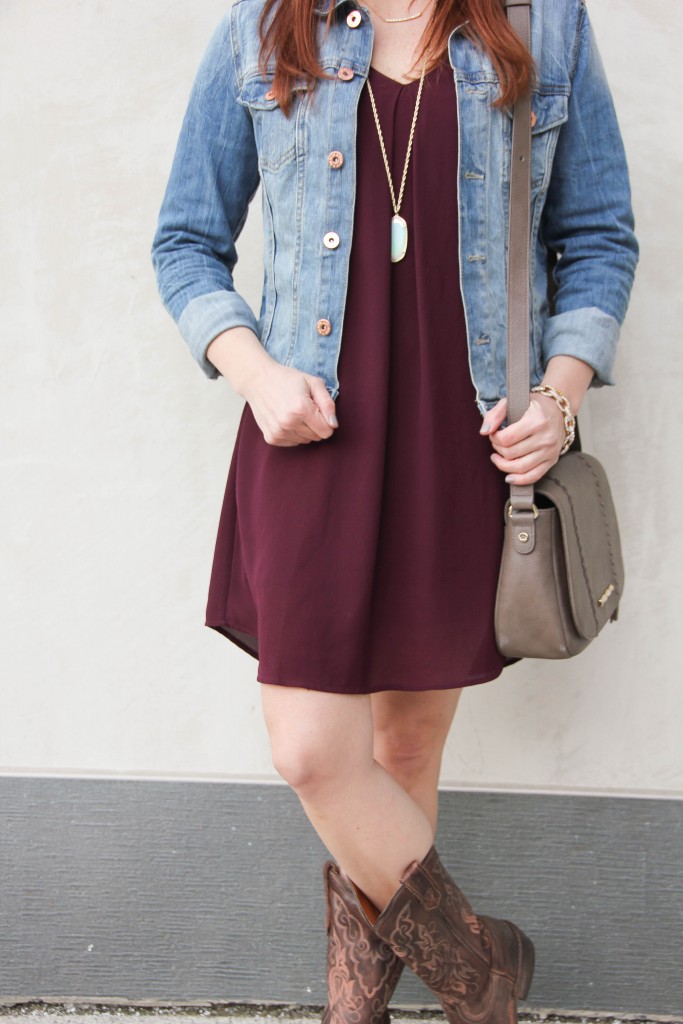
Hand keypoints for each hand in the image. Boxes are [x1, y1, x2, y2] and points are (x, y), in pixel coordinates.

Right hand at [206, 327, 337, 446]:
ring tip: (293, 412)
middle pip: (316, 437)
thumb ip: (328, 404)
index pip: (327, 431)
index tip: (317, 409)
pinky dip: (292, 433)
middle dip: (315, 425)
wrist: (257, 380)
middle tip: (304, 408)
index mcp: (301, 409)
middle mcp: (288, 423)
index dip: (326, 420)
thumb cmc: (287, 379)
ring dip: (303, 429)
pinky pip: (293, 443)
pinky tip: (285, 418)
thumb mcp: (313, 383)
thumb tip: (333, 425)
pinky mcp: (271, 438)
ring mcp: (278, 432)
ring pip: (305, 441)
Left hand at [480, 393, 564, 484]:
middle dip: (498, 449)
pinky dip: (519, 480)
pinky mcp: (552, 460)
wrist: (559, 410)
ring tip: (498, 458)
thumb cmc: (532, 406)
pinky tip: (508, 477)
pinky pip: (534, 476)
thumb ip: (495, 414)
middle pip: (511, 454)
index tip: (494, 434)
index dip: (494, 438)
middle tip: (496, 443)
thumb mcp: (512, 402)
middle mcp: (546, 437)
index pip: (506, 439)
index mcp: (536, 421)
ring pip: (520, 468)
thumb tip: (484, 432)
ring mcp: (550, 451)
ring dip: (503, 465)